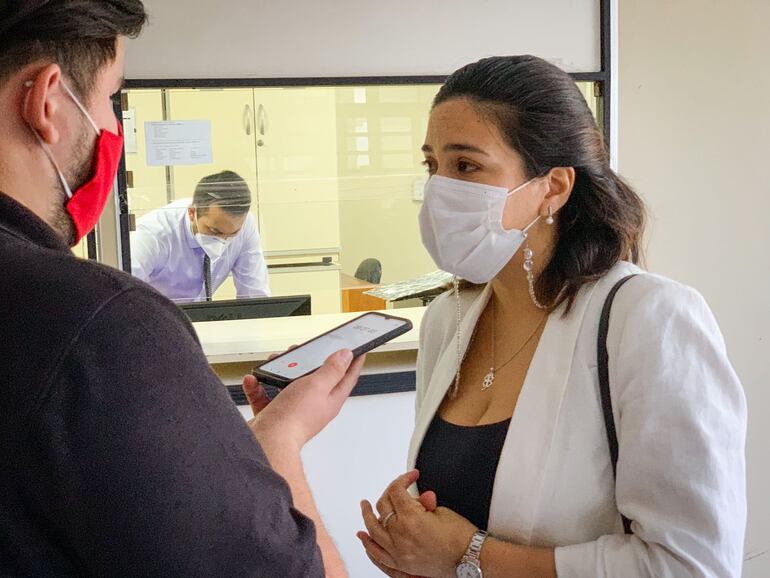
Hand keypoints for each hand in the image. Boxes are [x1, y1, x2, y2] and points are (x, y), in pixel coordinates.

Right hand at [249, 349, 364, 448]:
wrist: (267, 443)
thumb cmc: (295, 418)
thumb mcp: (318, 385)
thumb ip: (332, 370)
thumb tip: (346, 356)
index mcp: (330, 400)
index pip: (347, 377)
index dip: (354, 362)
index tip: (358, 350)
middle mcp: (313, 406)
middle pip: (316, 380)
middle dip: (310, 362)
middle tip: (306, 350)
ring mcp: (293, 411)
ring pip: (289, 386)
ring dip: (281, 372)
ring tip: (276, 363)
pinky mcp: (274, 416)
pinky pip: (265, 397)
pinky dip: (259, 387)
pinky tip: (254, 380)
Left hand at [358, 471, 475, 577]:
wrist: (470, 560)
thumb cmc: (461, 537)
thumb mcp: (442, 512)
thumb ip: (424, 503)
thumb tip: (419, 497)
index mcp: (411, 517)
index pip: (397, 490)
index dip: (403, 478)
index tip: (411, 476)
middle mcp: (400, 534)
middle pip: (383, 506)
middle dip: (389, 493)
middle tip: (395, 489)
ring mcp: (398, 551)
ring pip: (373, 529)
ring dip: (367, 515)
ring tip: (365, 506)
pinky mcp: (401, 563)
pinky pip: (377, 553)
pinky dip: (368, 544)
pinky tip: (363, 536)